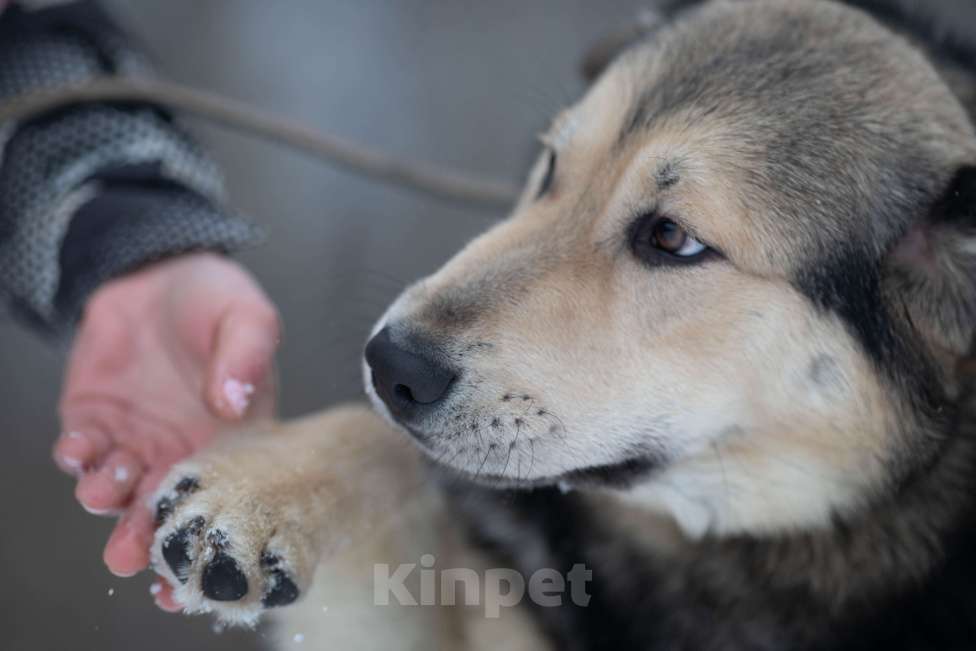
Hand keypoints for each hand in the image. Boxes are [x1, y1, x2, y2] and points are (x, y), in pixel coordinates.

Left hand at [53, 253, 279, 586]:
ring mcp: (135, 439)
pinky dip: (76, 459)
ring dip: (110, 497)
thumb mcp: (248, 316)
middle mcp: (182, 450)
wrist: (158, 273)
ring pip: (118, 490)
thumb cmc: (216, 300)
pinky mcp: (92, 420)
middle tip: (132, 554)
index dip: (209, 531)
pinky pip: (81, 452)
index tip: (192, 559)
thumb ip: (246, 354)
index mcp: (232, 439)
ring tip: (110, 485)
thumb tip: (234, 401)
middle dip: (144, 539)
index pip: (223, 496)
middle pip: (163, 509)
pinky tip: (79, 451)